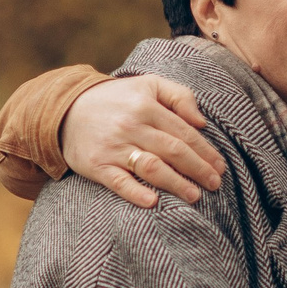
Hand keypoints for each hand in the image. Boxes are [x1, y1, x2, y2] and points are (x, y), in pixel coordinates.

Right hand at [61, 74, 224, 207]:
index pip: (185, 132)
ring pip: (151, 167)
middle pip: (173, 150)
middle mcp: (131, 126)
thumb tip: (202, 122)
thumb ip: (179, 96)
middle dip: (198, 169)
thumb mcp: (148, 84)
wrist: (66, 110)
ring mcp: (113, 147)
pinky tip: (153, 202)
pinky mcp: (96, 165)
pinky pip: (118, 182)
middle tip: (215, 184)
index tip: (221, 167)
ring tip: (195, 196)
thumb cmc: (117, 99)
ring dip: (176, 183)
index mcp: (146, 105)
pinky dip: (135, 192)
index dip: (206, 151)